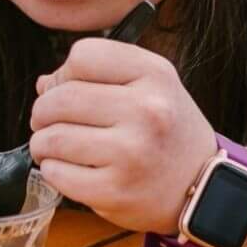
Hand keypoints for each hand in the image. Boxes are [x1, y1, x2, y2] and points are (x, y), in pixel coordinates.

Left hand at [29, 38, 216, 234]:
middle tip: (48, 123)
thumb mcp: (150, 86)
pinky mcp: (115, 190)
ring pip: (51, 138)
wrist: (203, 187)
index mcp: (154, 75)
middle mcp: (146, 110)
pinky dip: (53, 171)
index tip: (68, 89)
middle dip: (43, 112)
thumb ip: (98, 74)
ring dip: (43, 143)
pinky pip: (55, 173)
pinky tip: (71, 169)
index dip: (65, 73)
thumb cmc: (166, 131)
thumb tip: (44, 84)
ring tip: (57, 147)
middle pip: (58, 99)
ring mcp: (131, 153)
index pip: (82, 55)